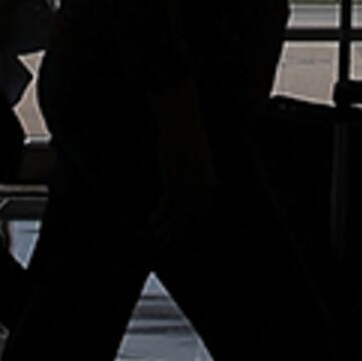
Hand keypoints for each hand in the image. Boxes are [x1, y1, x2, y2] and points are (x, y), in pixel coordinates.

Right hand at [146, 93, 215, 237]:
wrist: (182, 121)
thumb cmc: (187, 138)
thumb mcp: (196, 160)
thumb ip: (194, 176)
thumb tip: (186, 189)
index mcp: (210, 183)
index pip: (202, 211)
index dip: (189, 223)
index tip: (177, 230)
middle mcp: (202, 187)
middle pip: (190, 217)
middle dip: (177, 230)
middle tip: (165, 239)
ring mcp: (189, 185)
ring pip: (178, 216)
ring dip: (166, 228)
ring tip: (156, 235)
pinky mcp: (174, 181)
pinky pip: (167, 206)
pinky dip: (158, 217)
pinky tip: (151, 221)